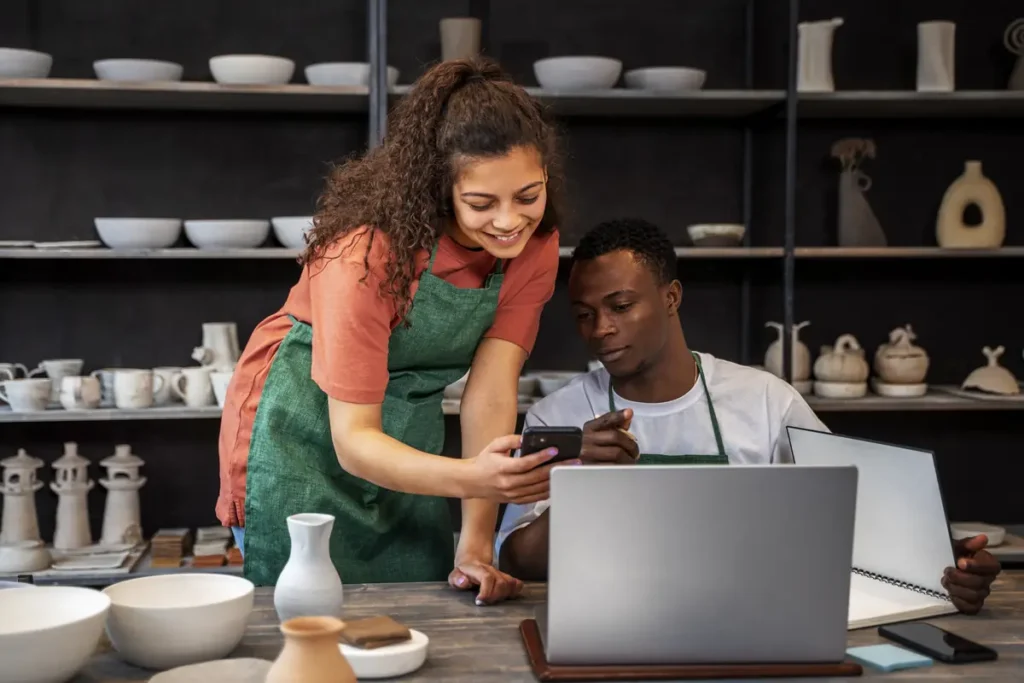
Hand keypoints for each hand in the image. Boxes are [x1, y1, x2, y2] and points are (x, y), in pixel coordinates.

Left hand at [449, 553, 523, 605]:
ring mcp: (500, 573)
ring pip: (510, 583)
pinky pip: (517, 584)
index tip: (480, 602)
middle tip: (486, 603)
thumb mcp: (454, 576)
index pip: (487, 577)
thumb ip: (457, 579)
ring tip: (494, 601)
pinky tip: (507, 598)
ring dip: (504, 596)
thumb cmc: (462, 573)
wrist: (472, 559)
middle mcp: (491, 570)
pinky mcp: (507, 577)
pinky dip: (515, 592)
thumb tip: (464, 582)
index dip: (486, 591)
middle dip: (495, 596)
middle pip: (501, 582)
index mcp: (478, 569)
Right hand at [461, 434, 577, 503]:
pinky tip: (557, 484)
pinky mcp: (515, 500)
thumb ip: (510, 441)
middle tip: (572, 461)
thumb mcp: (493, 446)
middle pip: (537, 477)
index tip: (554, 450)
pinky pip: (535, 497)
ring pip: (539, 489)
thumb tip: (525, 439)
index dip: (541, 457)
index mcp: (502, 468)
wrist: (471, 482)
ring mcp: (512, 494)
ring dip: (555, 480)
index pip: (525, 463)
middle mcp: (508, 483)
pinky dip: (547, 491)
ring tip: (569, 471)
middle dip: (556, 468)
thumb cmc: (483, 462)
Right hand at [580, 409, 638, 463]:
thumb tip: (629, 413)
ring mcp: (588, 454)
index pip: (606, 419)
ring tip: (630, 460)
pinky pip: (613, 467)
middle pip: (615, 437)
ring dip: (629, 457)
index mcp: (590, 428)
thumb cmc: (593, 447)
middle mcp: (586, 439)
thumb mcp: (602, 432)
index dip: (619, 416)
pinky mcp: (592, 469)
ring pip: (617, 453)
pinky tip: (623, 467)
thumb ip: (616, 423)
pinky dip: (622, 467)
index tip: (629, 413)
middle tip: (635, 452)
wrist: (577, 463)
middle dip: (630, 444)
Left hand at [943, 534, 1000, 614]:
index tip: (960, 562)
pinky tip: (950, 594)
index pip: (991, 567)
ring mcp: (981, 593)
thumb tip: (983, 538)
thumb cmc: (953, 555)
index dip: (976, 566)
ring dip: (956, 588)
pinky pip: (970, 608)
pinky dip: (958, 601)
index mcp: (988, 564)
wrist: (941, 566)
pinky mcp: (973, 605)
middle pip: (979, 583)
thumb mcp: (957, 546)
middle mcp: (988, 580)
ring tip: (945, 580)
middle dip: (959, 578)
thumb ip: (968, 543)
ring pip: (974, 596)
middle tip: (947, 571)